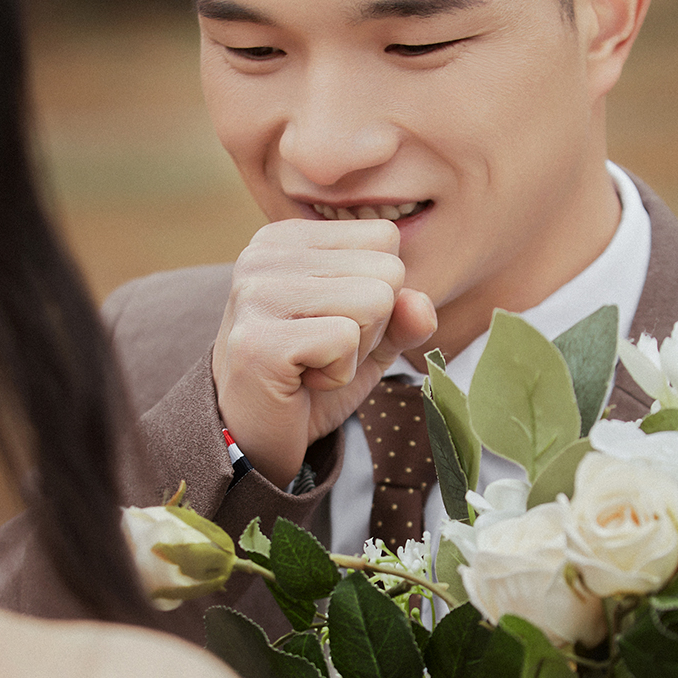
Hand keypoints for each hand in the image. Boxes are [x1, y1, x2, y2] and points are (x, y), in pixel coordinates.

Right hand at [212, 219, 437, 487]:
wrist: (255, 439)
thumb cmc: (310, 381)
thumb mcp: (369, 340)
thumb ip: (402, 316)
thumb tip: (422, 304)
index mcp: (288, 239)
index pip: (385, 238)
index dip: (379, 292)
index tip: (333, 323)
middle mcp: (265, 254)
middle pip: (386, 270)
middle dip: (372, 325)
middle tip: (323, 352)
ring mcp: (256, 293)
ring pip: (374, 301)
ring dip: (357, 352)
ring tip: (312, 365)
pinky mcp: (259, 339)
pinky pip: (346, 341)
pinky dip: (338, 375)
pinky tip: (301, 382)